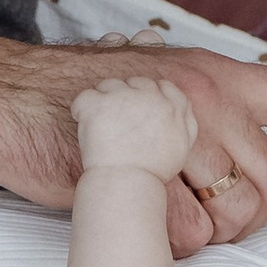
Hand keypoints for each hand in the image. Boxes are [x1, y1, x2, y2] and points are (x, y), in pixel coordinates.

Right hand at [0, 2, 266, 253]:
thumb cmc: (74, 112)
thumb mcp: (158, 103)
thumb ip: (210, 134)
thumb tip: (250, 192)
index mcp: (219, 76)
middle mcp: (210, 93)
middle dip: (237, 217)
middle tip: (178, 203)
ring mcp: (179, 124)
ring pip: (228, 218)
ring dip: (191, 232)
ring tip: (140, 197)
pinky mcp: (147, 162)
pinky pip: (181, 235)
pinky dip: (154, 241)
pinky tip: (119, 206)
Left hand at [72, 74, 200, 178]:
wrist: (128, 184)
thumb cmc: (153, 172)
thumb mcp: (182, 146)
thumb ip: (185, 122)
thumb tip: (182, 107)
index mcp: (171, 106)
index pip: (163, 86)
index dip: (150, 96)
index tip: (140, 112)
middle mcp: (148, 96)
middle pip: (135, 82)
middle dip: (127, 97)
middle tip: (119, 122)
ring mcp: (121, 97)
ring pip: (109, 85)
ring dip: (104, 100)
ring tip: (101, 125)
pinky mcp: (96, 105)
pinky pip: (84, 97)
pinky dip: (81, 109)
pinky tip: (83, 123)